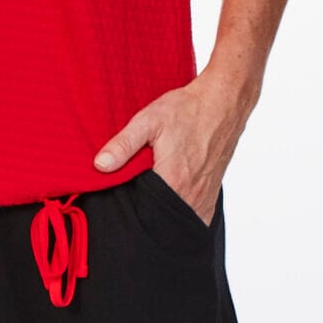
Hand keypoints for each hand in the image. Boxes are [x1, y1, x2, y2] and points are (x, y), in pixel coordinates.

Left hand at [92, 71, 253, 225]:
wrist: (222, 102)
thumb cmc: (187, 110)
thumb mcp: (148, 121)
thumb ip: (123, 145)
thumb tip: (100, 165)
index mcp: (172, 180)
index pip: (142, 210)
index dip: (127, 206)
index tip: (119, 196)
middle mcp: (191, 195)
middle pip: (159, 218)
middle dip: (144, 213)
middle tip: (134, 194)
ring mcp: (203, 198)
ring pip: (176, 219)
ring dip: (161, 214)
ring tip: (150, 197)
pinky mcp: (211, 196)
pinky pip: (192, 216)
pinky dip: (179, 213)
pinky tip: (169, 199)